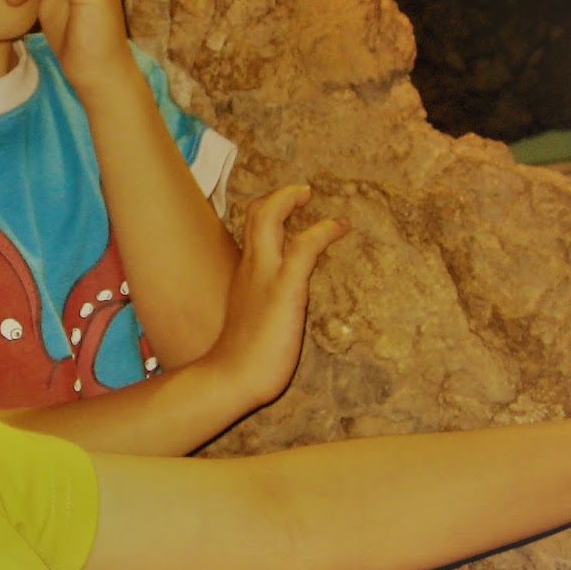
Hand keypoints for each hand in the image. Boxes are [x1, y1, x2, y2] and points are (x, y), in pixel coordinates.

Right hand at [202, 185, 348, 403]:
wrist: (231, 377)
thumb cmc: (240, 360)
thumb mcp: (250, 323)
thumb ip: (260, 308)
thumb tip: (270, 312)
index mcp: (244, 275)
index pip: (252, 232)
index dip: (269, 213)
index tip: (286, 209)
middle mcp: (251, 268)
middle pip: (257, 213)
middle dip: (280, 196)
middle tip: (302, 192)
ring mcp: (265, 275)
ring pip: (269, 217)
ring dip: (292, 199)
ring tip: (313, 196)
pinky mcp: (284, 288)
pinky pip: (303, 247)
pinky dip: (322, 231)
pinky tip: (340, 227)